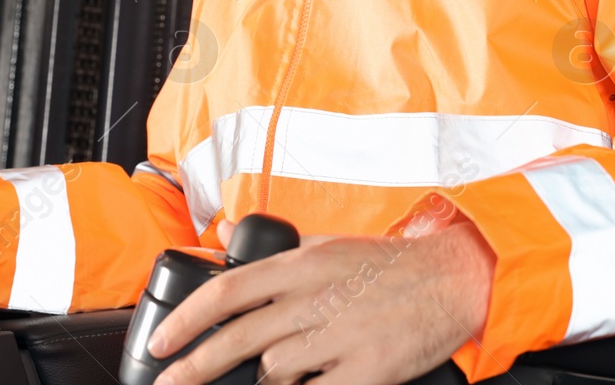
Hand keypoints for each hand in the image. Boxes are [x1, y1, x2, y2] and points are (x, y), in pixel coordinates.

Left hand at [147, 219, 495, 384]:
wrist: (452, 278)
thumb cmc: (391, 265)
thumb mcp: (330, 243)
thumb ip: (282, 253)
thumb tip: (234, 246)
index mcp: (302, 264)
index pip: (228, 290)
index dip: (186, 319)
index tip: (162, 342)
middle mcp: (314, 298)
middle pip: (239, 338)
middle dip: (195, 366)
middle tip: (169, 382)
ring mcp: (340, 336)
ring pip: (275, 372)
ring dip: (263, 381)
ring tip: (269, 379)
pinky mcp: (366, 368)